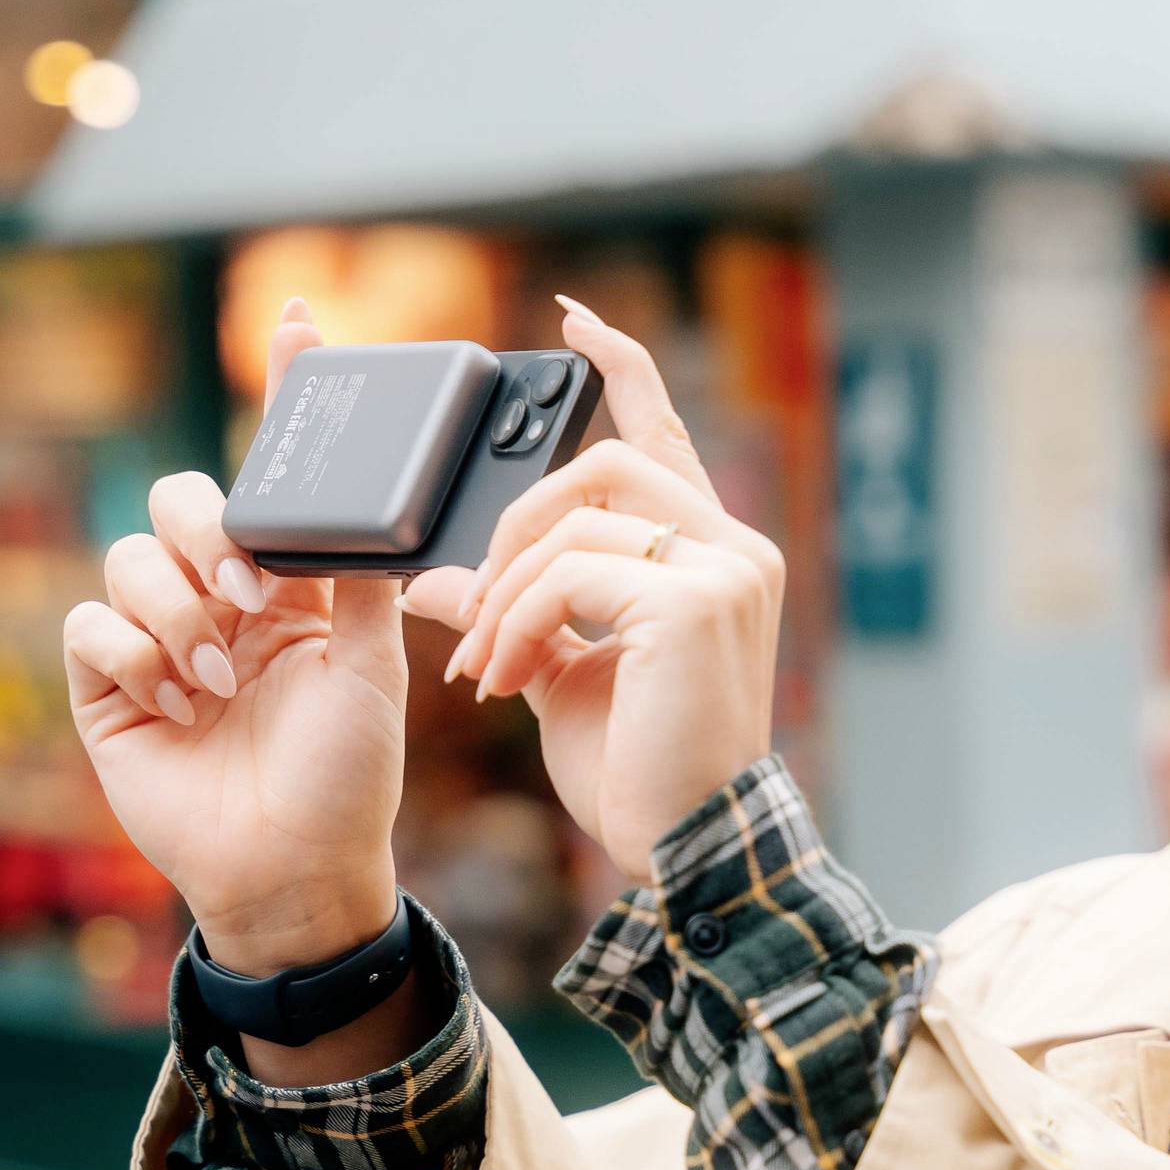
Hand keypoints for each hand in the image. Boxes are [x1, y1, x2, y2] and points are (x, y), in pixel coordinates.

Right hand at [61, 300, 407, 972]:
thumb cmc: (348, 775)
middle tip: (254, 598)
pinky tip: (181, 705)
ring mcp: (157, 638)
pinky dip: (138, 656)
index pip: (275, 473)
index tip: (301, 319)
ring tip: (223, 677)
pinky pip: (89, 624)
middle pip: (180, 498)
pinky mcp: (105, 685)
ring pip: (128, 558)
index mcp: (288, 581)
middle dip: (209, 535)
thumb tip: (381, 501)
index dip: (286, 393)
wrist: (296, 866)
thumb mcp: (371, 668)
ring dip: (180, 614)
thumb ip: (361, 579)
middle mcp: (218, 596)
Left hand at [397, 297, 783, 881]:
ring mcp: (725, 570)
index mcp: (716, 555)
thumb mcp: (559, 671)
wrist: (686, 849)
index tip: (572, 320)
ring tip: (486, 664)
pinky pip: (571, 575)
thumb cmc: (640, 772)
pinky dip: (519, 621)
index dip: (620, 368)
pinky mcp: (696, 602)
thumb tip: (433, 577)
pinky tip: (507, 678)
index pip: (664, 434)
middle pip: (604, 466)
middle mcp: (735, 548)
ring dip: (507, 591)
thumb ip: (515, 607)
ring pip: (577, 521)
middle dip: (518, 523)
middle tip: (475, 604)